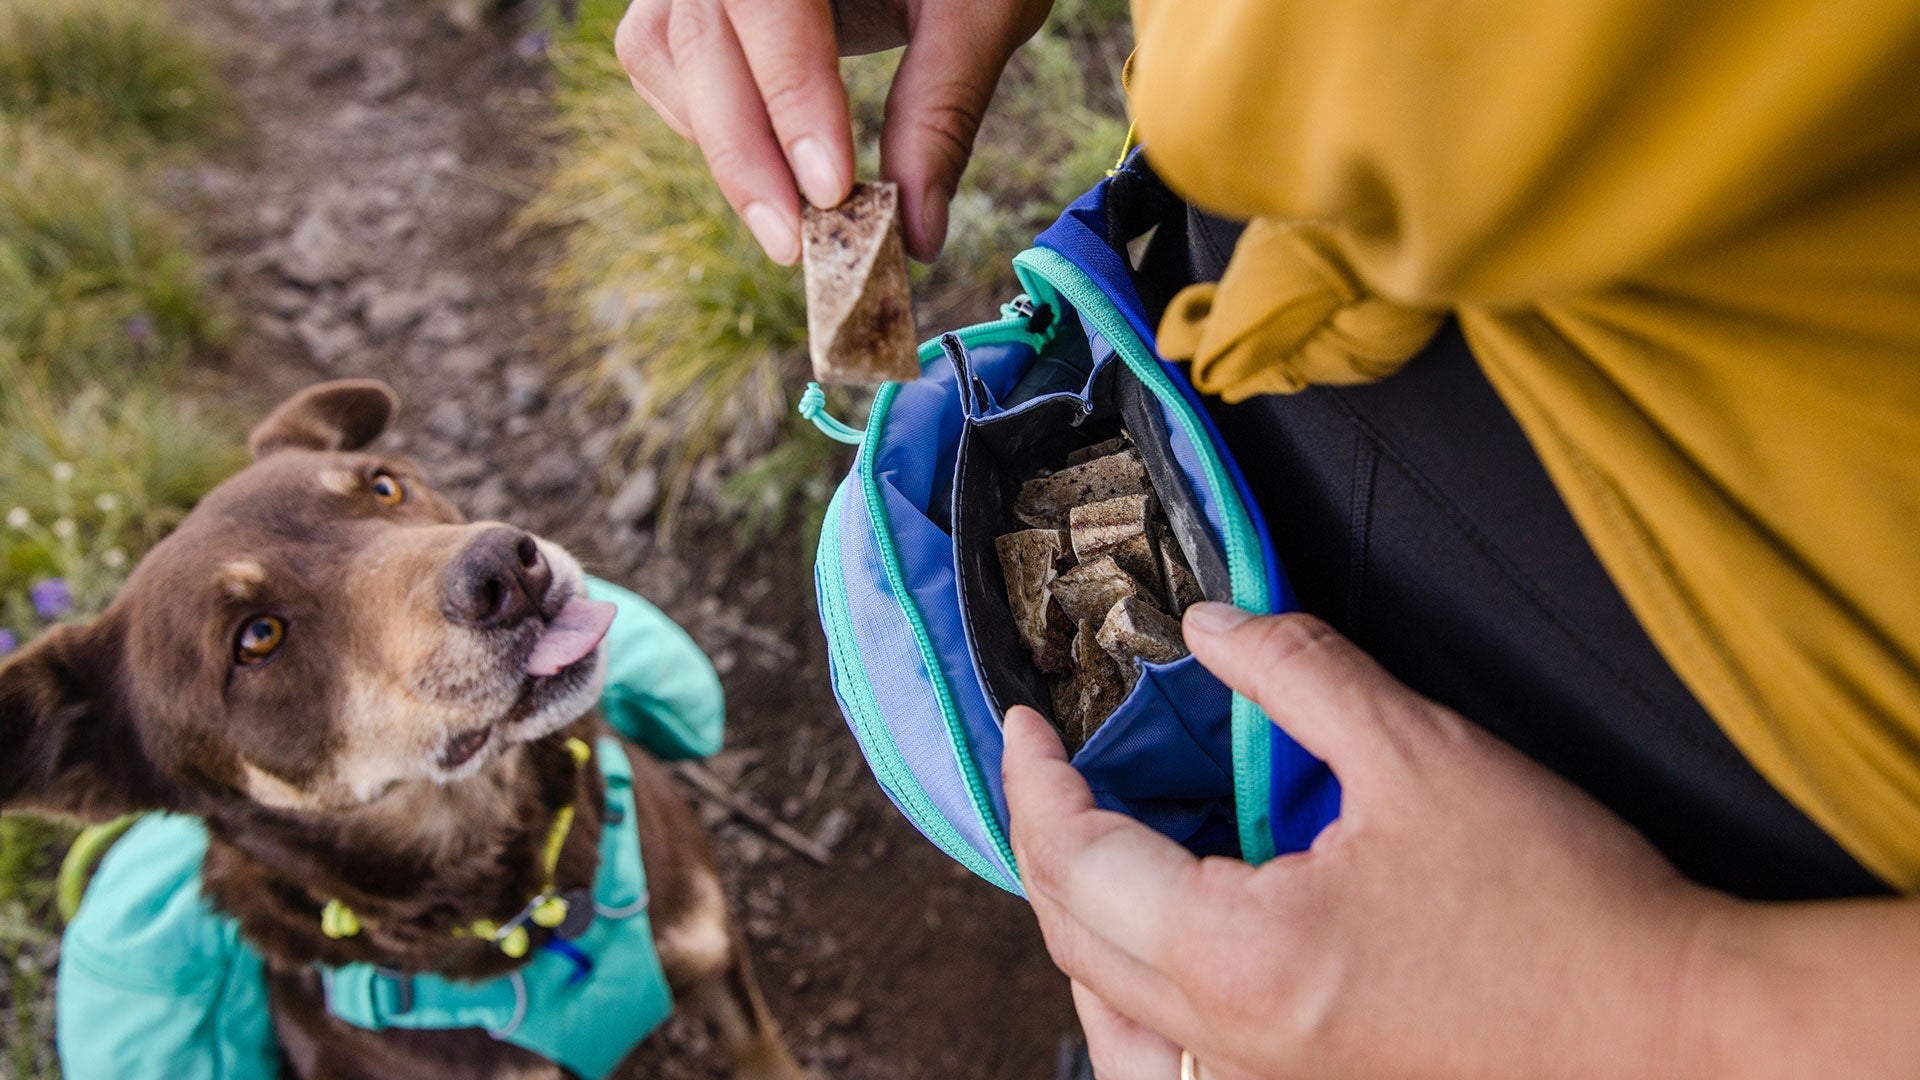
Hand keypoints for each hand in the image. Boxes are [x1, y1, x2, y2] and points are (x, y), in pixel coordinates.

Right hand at [615, 0, 1052, 264]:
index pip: (768, 3)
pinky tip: (765, 162)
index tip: (829, 189)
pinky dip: (703, 117)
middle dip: (745, 153)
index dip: (790, 96)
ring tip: (789, 215)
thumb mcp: (980, 11)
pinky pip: (658, 54)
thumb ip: (943, 110)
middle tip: (796, 243)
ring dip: (720, 142)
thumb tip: (918, 235)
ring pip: (663, 51)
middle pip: (699, 37)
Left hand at [1004, 603, 1725, 1078]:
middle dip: (1040, 839)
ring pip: (1105, 1018)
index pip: (1075, 859)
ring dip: (1074, 928)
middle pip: (1072, 937)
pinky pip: (1164, 1062)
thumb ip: (1295, 671)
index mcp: (1239, 957)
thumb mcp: (1418, 751)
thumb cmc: (1562, 904)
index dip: (1035, 779)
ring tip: (1084, 850)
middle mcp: (1229, 1041)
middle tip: (1046, 765)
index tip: (1025, 721)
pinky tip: (1156, 950)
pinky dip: (1130, 999)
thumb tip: (1207, 624)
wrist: (1670, 1029)